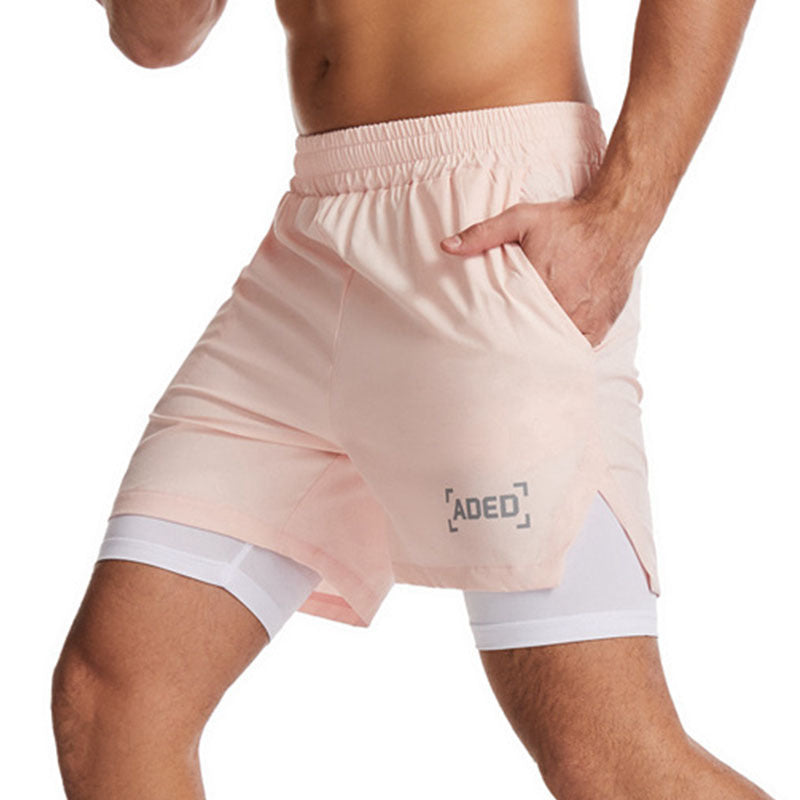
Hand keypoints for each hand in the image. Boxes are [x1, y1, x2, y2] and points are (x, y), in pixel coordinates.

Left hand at [440, 195, 646, 347]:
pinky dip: (566, 350)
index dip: (496, 334)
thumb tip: (446, 246)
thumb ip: (483, 234)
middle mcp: (564, 310)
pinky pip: (579, 349)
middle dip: (517, 347)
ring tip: (524, 355)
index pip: (509, 324)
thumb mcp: (521, 219)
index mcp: (540, 289)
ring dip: (542, 350)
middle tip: (500, 354)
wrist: (618, 220)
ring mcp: (585, 321)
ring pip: (556, 349)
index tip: (483, 339)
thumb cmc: (568, 221)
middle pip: (532, 342)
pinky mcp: (601, 326)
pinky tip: (552, 349)